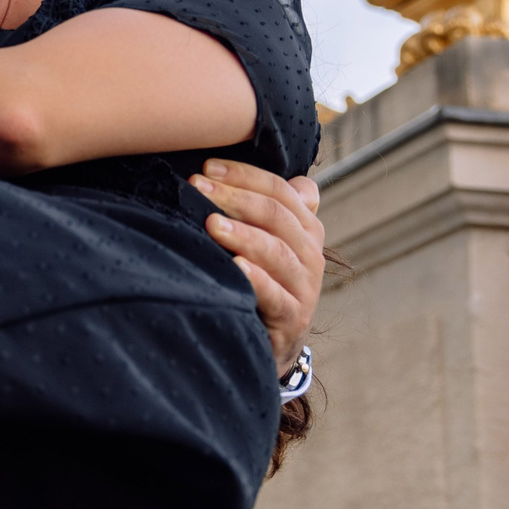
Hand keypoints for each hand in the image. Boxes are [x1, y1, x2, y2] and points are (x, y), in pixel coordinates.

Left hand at [192, 161, 324, 374]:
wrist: (276, 340)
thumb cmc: (265, 280)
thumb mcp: (271, 241)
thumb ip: (270, 206)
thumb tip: (236, 168)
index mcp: (306, 228)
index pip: (280, 190)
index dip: (244, 175)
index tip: (207, 167)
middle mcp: (310, 253)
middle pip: (276, 215)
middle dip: (235, 197)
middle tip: (198, 188)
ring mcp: (305, 287)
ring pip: (276, 252)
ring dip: (243, 235)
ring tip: (211, 224)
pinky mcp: (293, 318)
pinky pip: (276, 296)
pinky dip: (257, 280)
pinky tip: (236, 267)